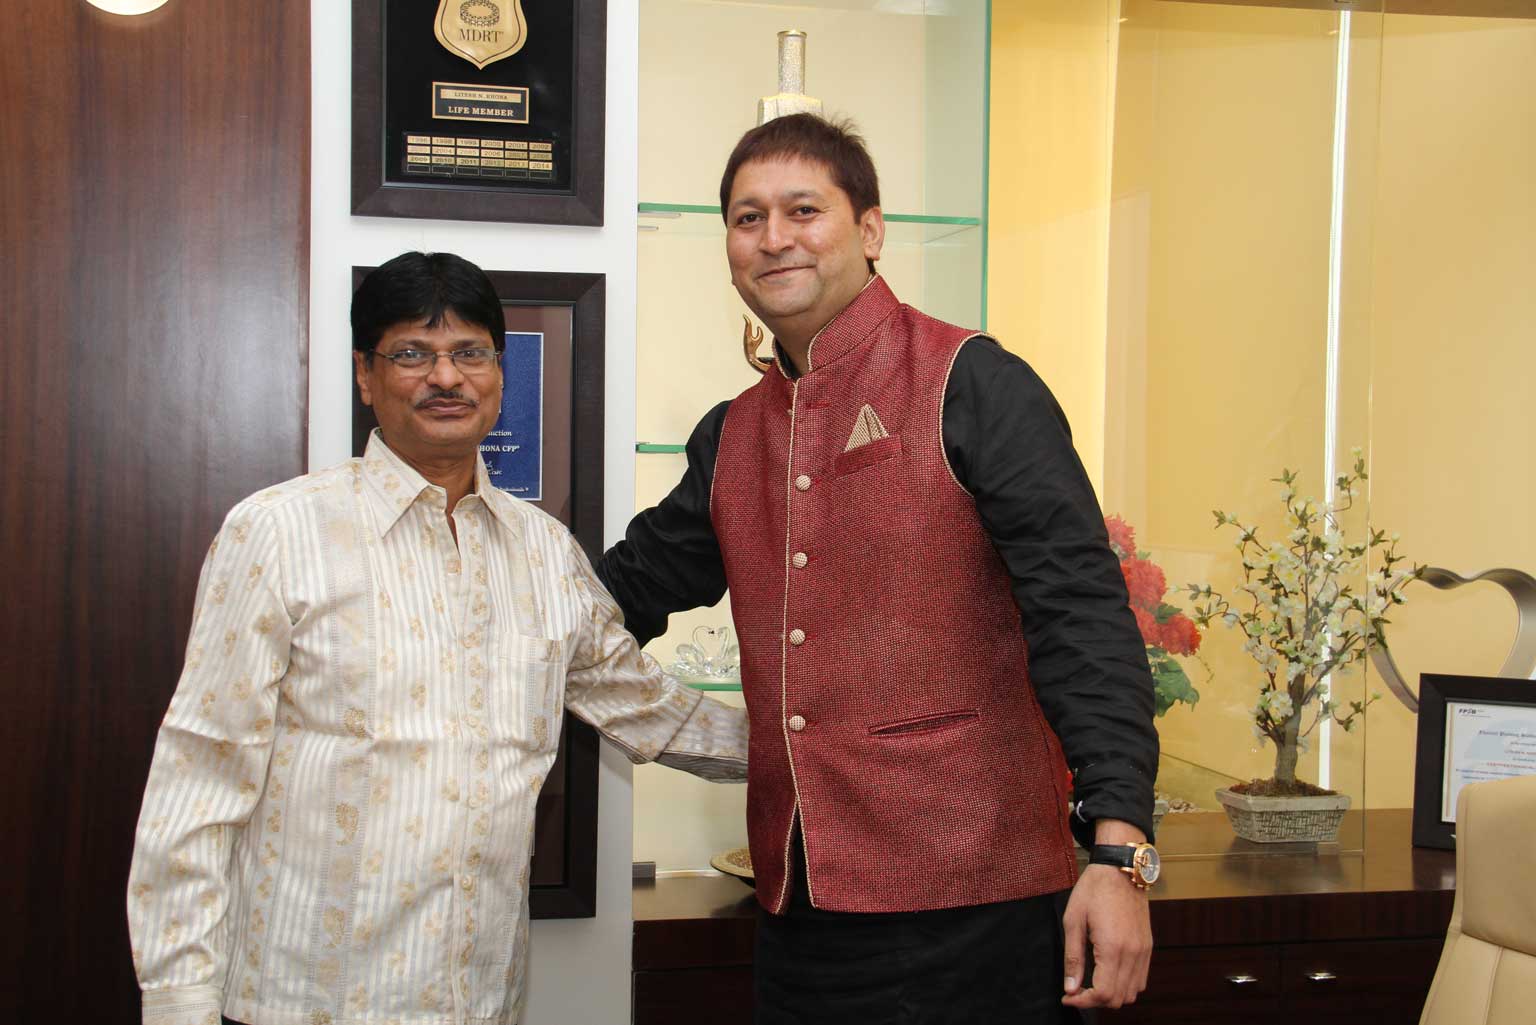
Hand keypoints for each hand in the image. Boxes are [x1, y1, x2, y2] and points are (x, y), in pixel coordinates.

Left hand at [1060, 864, 1152, 1008]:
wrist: (1120, 868)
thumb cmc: (1093, 890)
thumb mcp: (1073, 921)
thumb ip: (1073, 958)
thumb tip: (1070, 988)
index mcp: (1112, 947)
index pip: (1103, 994)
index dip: (1083, 1001)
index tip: (1068, 996)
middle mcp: (1133, 953)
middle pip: (1118, 999)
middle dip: (1095, 1001)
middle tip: (1076, 990)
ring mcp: (1144, 950)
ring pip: (1132, 993)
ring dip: (1111, 995)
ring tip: (1091, 983)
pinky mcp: (1148, 946)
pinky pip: (1141, 979)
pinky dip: (1125, 985)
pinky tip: (1108, 974)